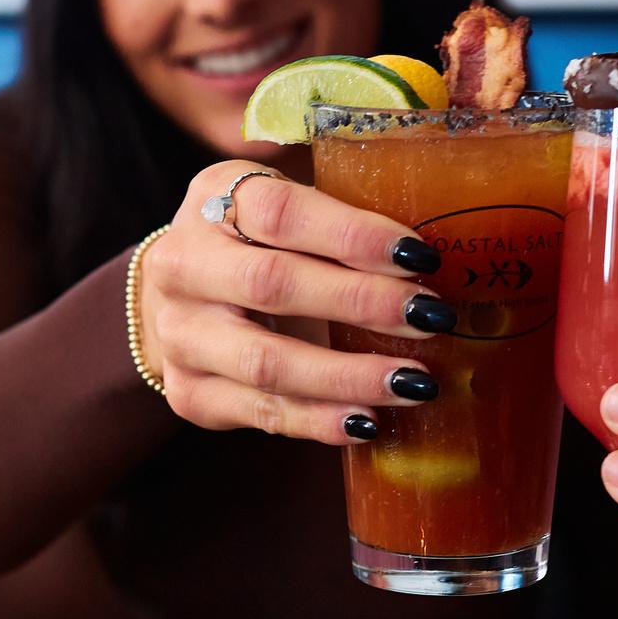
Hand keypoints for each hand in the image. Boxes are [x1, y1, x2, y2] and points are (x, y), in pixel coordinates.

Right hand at [136, 161, 452, 444]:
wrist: (179, 297)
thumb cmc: (260, 243)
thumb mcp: (287, 207)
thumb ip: (345, 217)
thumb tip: (438, 254)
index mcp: (217, 197)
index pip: (281, 212)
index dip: (353, 233)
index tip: (420, 254)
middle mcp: (183, 263)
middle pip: (272, 285)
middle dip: (361, 303)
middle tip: (430, 317)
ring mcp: (180, 334)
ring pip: (266, 361)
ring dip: (348, 376)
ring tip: (414, 383)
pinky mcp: (190, 393)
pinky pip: (261, 413)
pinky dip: (319, 421)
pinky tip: (368, 421)